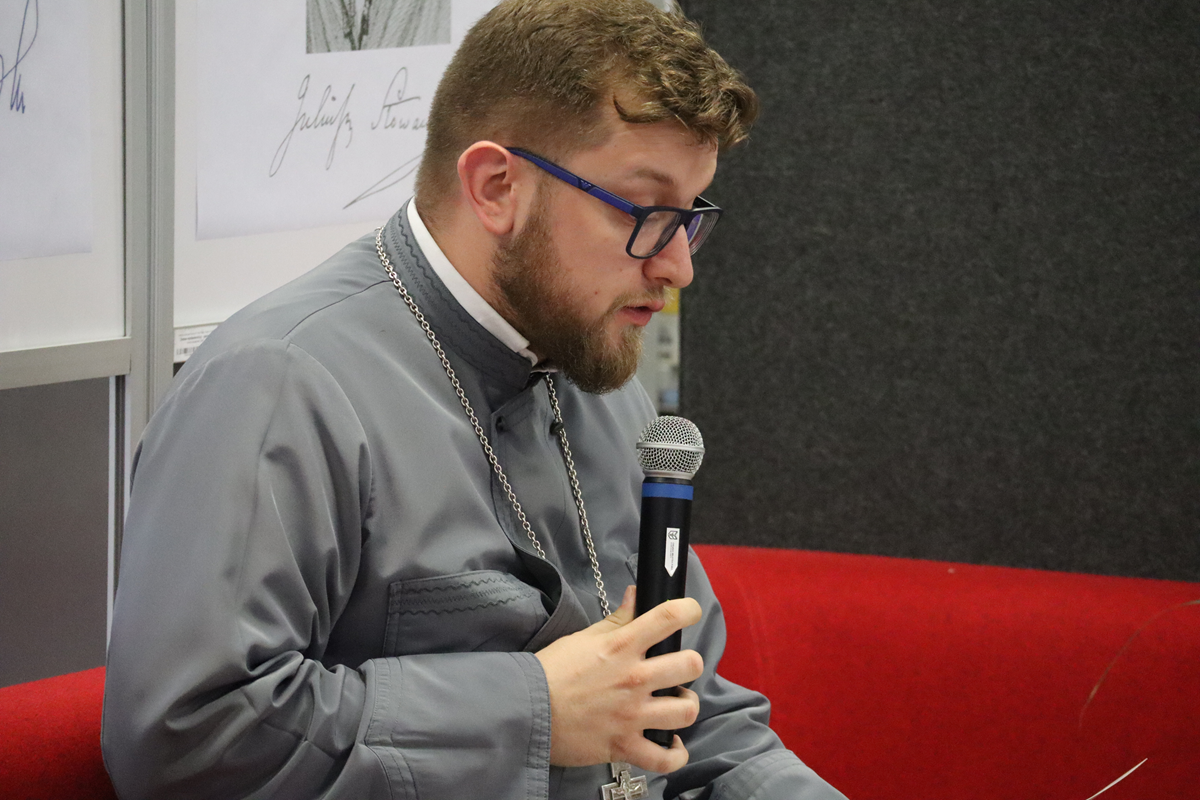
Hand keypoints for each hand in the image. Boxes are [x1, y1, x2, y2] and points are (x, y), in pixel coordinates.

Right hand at [535, 585, 703, 773]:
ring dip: (686, 705)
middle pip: (690, 664)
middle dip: (690, 664)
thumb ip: (617, 619)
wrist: (525, 711)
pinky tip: (672, 744)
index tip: (690, 612)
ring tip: (674, 703)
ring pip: (686, 710)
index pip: (667, 617)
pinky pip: (664, 758)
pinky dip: (674, 754)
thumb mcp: (584, 637)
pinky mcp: (624, 746)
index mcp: (621, 647)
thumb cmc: (552, 671)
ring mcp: (631, 715)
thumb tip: (636, 595)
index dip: (688, 610)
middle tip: (677, 668)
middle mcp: (633, 679)